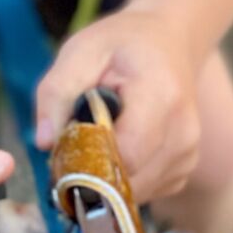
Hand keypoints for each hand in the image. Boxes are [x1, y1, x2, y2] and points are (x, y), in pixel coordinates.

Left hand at [33, 9, 200, 202]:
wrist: (169, 41)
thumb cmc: (121, 44)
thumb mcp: (80, 51)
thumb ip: (57, 91)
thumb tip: (45, 143)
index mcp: (161, 96)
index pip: (126, 154)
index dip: (88, 160)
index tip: (62, 147)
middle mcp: (183, 131)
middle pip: (129, 180)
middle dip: (92, 172)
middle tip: (73, 141)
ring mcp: (188, 155)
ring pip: (134, 191)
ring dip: (106, 176)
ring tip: (98, 137)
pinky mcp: (184, 170)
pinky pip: (144, 191)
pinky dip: (123, 178)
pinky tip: (119, 145)